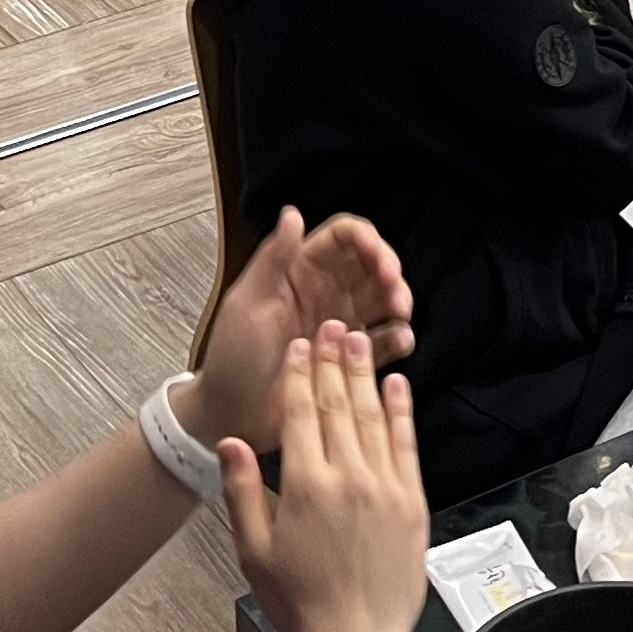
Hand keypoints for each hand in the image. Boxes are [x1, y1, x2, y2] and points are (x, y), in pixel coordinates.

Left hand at [193, 209, 418, 445]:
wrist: (231, 418)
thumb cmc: (232, 359)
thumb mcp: (247, 305)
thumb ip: (273, 260)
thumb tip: (293, 213)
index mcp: (299, 270)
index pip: (344, 238)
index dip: (368, 241)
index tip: (380, 261)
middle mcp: (325, 291)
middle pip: (370, 266)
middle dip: (391, 273)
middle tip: (397, 297)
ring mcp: (339, 324)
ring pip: (382, 299)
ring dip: (398, 303)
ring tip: (401, 317)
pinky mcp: (348, 357)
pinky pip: (382, 341)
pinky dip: (397, 338)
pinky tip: (400, 342)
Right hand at [220, 328, 425, 631]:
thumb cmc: (298, 601)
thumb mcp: (253, 550)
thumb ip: (241, 491)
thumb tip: (231, 442)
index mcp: (305, 486)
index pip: (302, 415)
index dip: (299, 375)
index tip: (299, 346)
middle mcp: (347, 477)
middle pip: (338, 406)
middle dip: (332, 361)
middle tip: (332, 325)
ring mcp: (384, 487)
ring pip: (372, 416)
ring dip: (365, 374)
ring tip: (360, 340)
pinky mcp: (412, 501)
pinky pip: (406, 444)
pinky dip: (401, 411)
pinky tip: (398, 384)